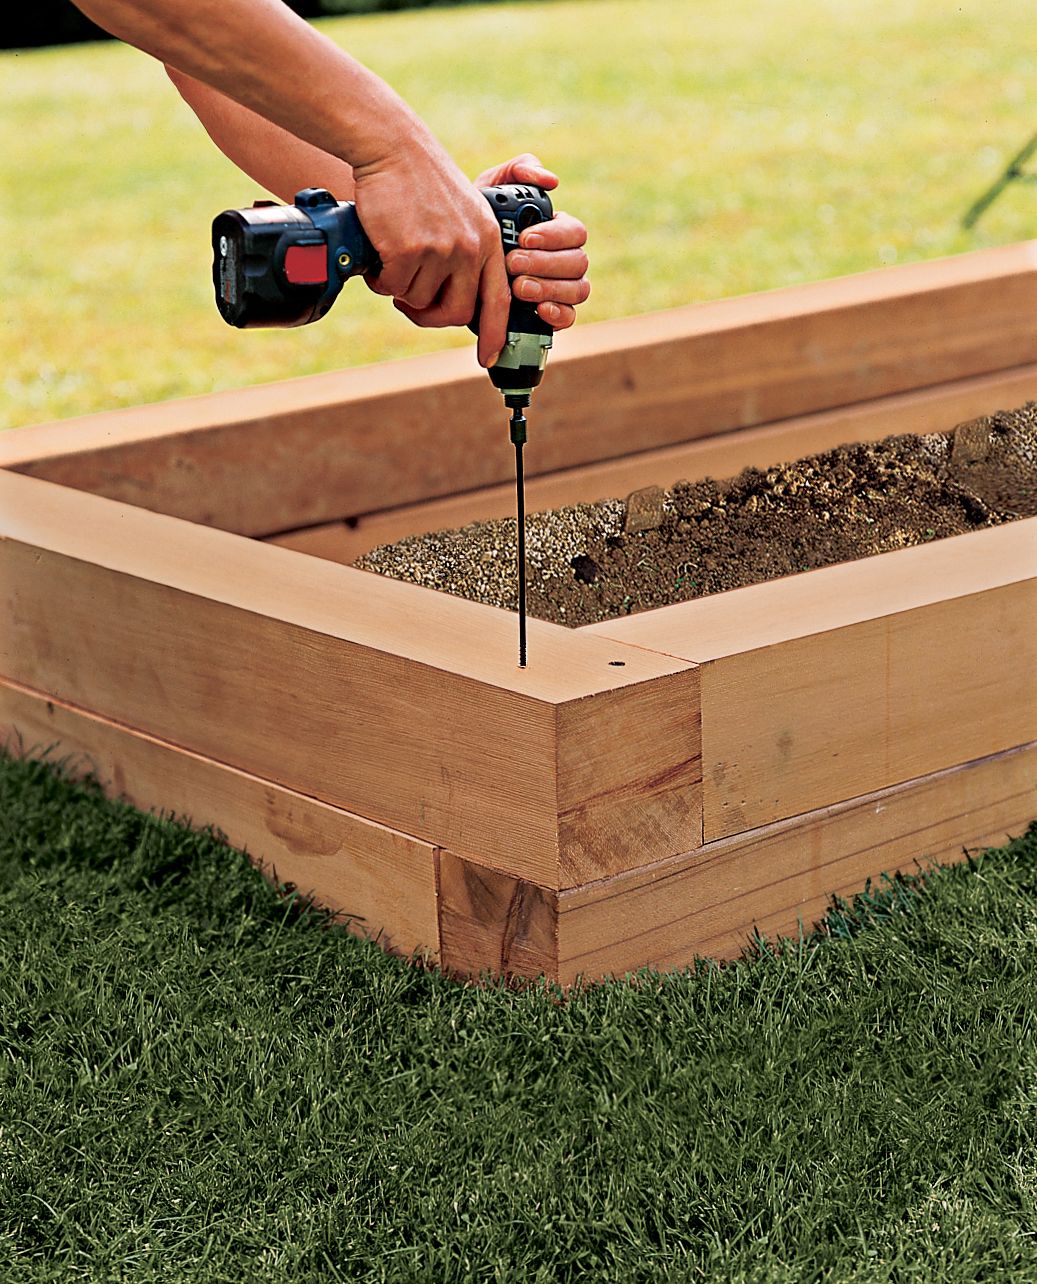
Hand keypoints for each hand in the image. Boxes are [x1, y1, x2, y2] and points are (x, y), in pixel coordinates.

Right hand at [353, 128, 509, 366]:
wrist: (393, 148)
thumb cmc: (422, 182)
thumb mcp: (464, 213)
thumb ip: (468, 254)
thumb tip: (456, 303)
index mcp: (488, 241)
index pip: (498, 300)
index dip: (494, 334)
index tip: (489, 357)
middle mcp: (470, 248)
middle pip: (455, 312)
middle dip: (430, 316)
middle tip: (410, 303)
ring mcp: (441, 250)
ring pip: (418, 300)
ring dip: (400, 289)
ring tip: (393, 259)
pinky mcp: (409, 249)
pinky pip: (393, 288)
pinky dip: (382, 280)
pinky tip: (381, 255)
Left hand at [474, 154, 589, 330]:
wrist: (451, 263)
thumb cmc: (473, 221)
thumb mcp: (488, 190)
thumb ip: (516, 173)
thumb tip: (551, 180)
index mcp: (557, 230)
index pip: (575, 232)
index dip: (554, 236)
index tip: (524, 238)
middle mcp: (564, 259)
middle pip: (578, 262)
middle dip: (545, 263)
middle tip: (512, 263)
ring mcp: (561, 288)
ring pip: (578, 289)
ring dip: (549, 288)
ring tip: (518, 287)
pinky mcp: (550, 314)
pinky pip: (569, 317)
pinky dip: (558, 314)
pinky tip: (539, 310)